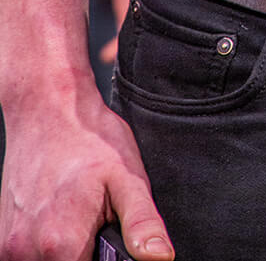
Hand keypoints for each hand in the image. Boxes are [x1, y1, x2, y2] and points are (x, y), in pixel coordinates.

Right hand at [0, 80, 173, 260]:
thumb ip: (142, 223)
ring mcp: (10, 247)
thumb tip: (160, 257)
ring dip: (68, 253)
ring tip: (80, 217)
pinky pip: (30, 257)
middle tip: (97, 223)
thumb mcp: (127, 177)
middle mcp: (27, 252)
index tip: (111, 244)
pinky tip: (62, 216)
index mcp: (61, 245)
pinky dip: (48, 246)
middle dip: (87, 256)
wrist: (47, 108)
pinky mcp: (3, 239)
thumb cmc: (89, 137)